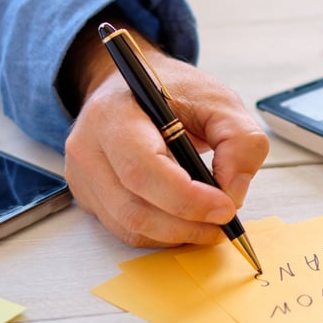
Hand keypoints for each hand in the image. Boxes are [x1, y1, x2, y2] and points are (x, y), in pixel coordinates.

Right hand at [61, 27, 268, 247]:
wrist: (135, 87)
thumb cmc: (174, 92)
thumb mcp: (219, 100)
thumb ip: (240, 140)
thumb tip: (232, 191)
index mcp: (114, 113)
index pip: (143, 168)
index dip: (187, 198)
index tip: (225, 207)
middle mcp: (88, 146)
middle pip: (134, 207)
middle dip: (187, 224)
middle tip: (224, 221)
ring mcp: (83, 175)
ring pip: (130, 226)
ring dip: (177, 234)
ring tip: (210, 223)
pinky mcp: (88, 195)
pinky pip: (125, 228)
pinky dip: (162, 233)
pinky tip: (186, 221)